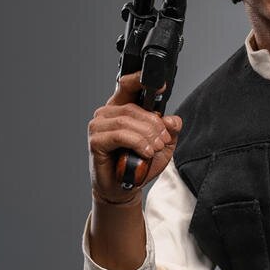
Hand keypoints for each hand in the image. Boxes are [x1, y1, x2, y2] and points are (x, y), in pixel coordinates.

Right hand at [88, 71, 181, 203]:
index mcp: (122, 107)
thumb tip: (173, 119)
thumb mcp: (162, 147)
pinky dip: (136, 142)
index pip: (128, 85)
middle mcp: (107, 113)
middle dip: (154, 124)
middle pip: (133, 107)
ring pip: (127, 120)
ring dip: (147, 135)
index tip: (161, 85)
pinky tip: (146, 152)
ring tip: (156, 148)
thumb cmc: (139, 164)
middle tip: (164, 140)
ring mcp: (98, 126)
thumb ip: (169, 131)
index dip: (142, 80)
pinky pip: (119, 135)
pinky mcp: (95, 141)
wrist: (124, 189)